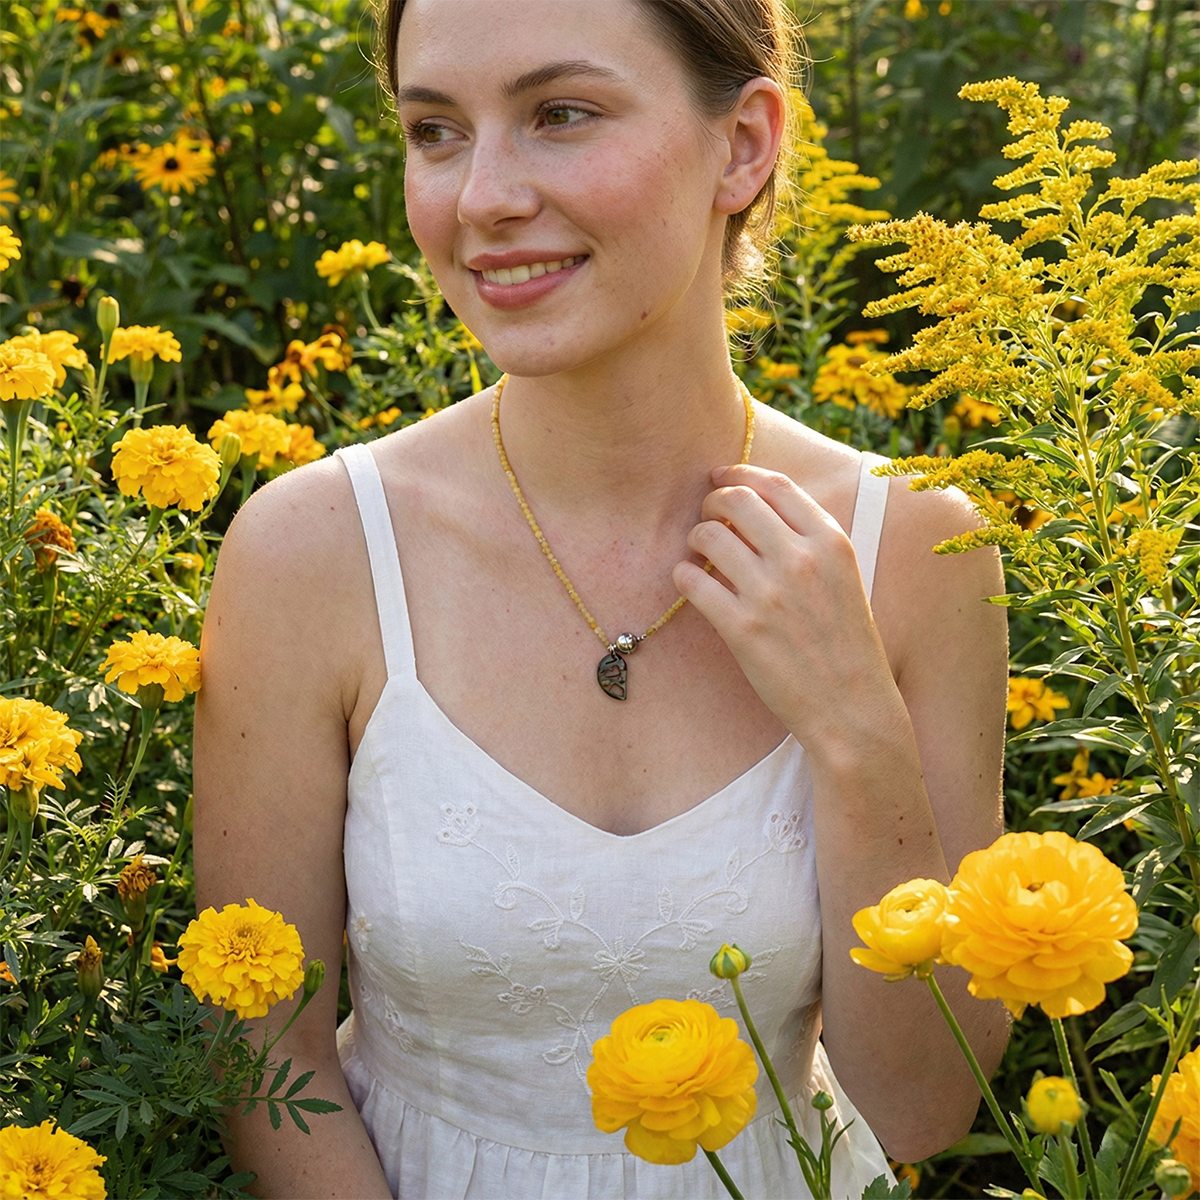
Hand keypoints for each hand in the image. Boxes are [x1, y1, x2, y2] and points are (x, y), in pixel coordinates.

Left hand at [673, 463, 901, 755]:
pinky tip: (688, 583)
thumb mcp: (844, 581)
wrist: (854, 710)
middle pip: (736, 500)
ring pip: (708, 536)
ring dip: (694, 538)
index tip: (721, 477)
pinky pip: (692, 581)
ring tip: (698, 554)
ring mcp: (770, 594)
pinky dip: (682, 576)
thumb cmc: (846, 646)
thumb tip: (757, 512)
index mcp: (832, 543)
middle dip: (712, 501)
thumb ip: (810, 544)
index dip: (739, 473)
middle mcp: (801, 560)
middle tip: (705, 517)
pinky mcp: (742, 628)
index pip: (776, 485)